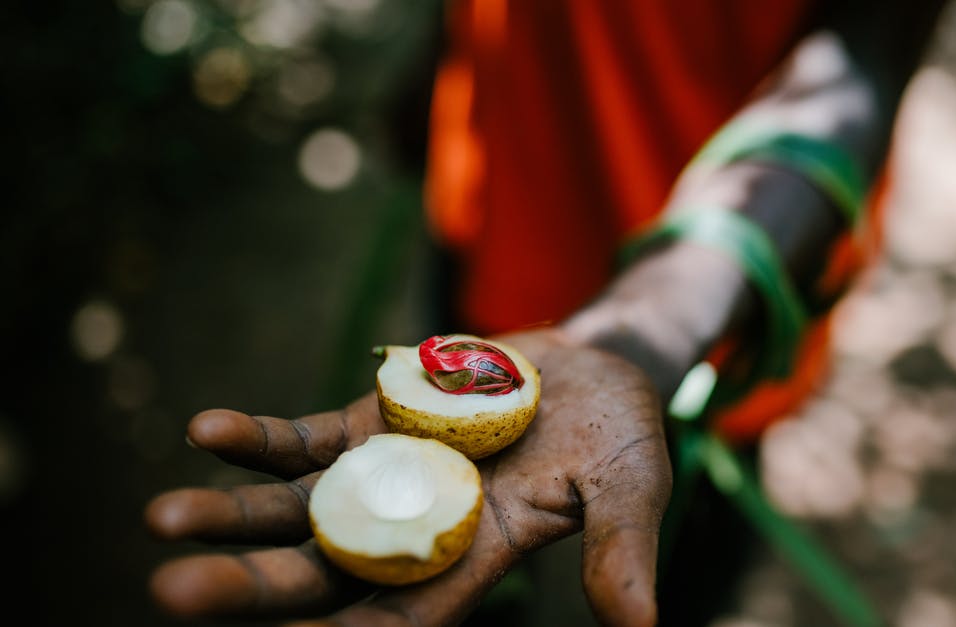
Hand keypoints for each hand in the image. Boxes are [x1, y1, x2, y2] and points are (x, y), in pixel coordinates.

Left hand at [145, 328, 671, 626]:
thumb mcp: (631, 491)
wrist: (594, 368)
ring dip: (229, 513)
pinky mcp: (372, 423)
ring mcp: (384, 475)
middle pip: (320, 569)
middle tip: (171, 590)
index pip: (396, 619)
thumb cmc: (621, 439)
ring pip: (294, 507)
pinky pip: (303, 439)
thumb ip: (621, 552)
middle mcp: (413, 530)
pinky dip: (259, 438)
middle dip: (248, 585)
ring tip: (161, 519)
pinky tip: (205, 433)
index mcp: (472, 562)